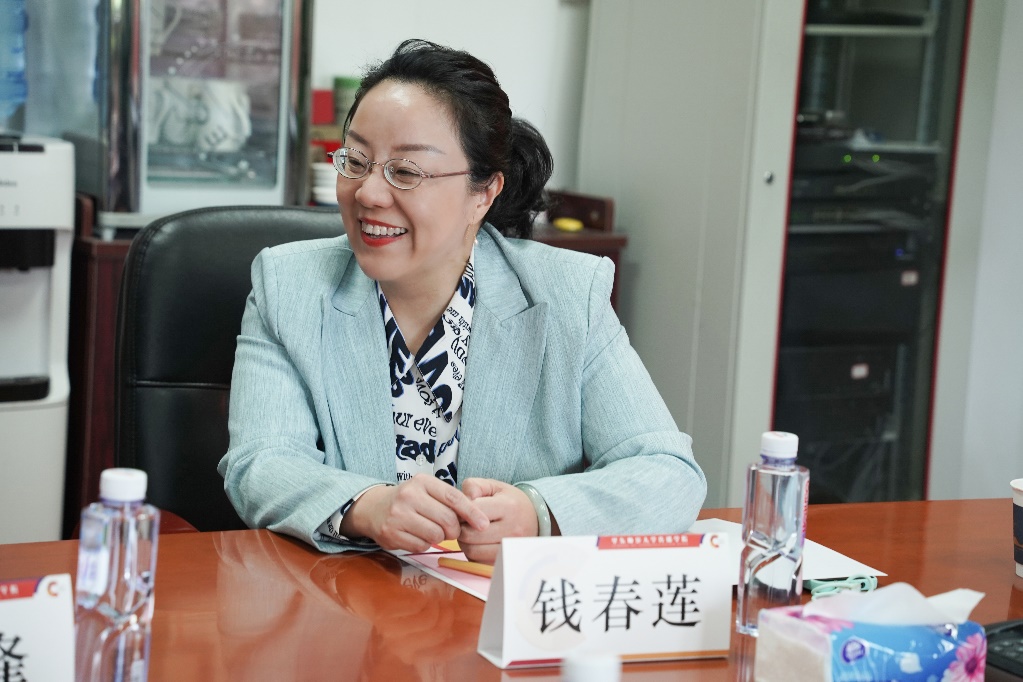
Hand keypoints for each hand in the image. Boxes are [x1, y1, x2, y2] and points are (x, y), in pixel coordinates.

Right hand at [339, 474, 488, 552]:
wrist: (374, 508)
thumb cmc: (410, 500)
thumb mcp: (427, 490)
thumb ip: (450, 499)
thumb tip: (477, 518)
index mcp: (422, 482)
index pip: (454, 498)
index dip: (472, 513)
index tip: (483, 524)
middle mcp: (409, 496)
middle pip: (447, 520)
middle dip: (454, 530)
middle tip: (451, 531)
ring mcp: (398, 515)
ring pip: (435, 535)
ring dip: (438, 538)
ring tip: (431, 530)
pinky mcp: (391, 533)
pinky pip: (421, 546)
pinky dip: (424, 544)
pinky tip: (417, 535)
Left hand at [457, 478, 538, 563]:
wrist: (534, 519)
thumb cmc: (510, 501)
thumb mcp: (494, 486)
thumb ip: (474, 486)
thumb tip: (464, 499)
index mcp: (508, 506)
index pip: (474, 510)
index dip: (462, 510)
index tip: (463, 510)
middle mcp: (511, 529)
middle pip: (469, 534)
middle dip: (460, 527)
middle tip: (463, 522)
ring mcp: (509, 547)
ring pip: (472, 550)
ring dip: (464, 542)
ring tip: (469, 533)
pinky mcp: (504, 560)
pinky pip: (478, 561)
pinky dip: (472, 553)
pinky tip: (477, 543)